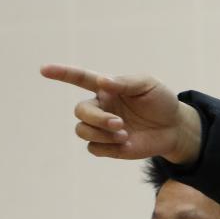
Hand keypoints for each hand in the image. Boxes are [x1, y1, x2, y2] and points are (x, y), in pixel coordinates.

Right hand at [41, 64, 201, 163]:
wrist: (175, 127)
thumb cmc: (160, 101)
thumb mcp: (148, 85)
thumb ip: (125, 82)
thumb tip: (102, 82)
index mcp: (106, 89)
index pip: (79, 79)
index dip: (62, 74)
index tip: (44, 69)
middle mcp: (100, 107)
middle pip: (80, 111)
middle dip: (96, 118)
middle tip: (119, 123)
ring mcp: (102, 128)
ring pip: (82, 131)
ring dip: (100, 133)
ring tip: (124, 134)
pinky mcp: (108, 146)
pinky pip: (94, 148)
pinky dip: (107, 147)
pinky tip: (125, 144)